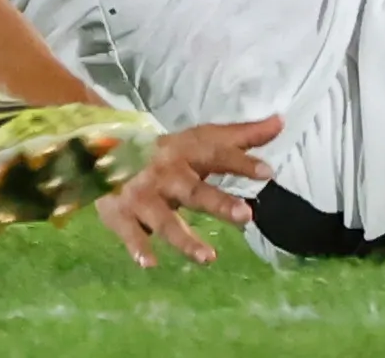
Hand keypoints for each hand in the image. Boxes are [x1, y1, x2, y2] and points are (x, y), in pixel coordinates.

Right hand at [96, 117, 279, 268]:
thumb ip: (240, 137)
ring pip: (164, 220)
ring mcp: (142, 196)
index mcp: (186, 153)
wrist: (104, 150)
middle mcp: (166, 174)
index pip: (217, 155)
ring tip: (209, 258)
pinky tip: (150, 263)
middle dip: (218, 203)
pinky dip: (138, 247)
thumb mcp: (200, 140)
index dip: (241, 163)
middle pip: (194, 191)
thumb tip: (280, 122)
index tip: (268, 172)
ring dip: (185, 239)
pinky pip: (130, 233)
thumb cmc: (167, 153)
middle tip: (246, 216)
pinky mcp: (121, 214)